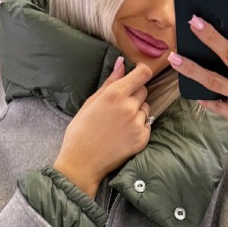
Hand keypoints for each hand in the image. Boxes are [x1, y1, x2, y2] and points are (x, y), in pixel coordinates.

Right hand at [53, 57, 153, 198]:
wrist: (82, 162)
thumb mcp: (91, 102)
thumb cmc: (81, 131)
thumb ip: (110, 82)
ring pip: (145, 109)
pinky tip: (123, 134)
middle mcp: (129, 107)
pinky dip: (138, 127)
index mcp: (115, 94)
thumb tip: (122, 63)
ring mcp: (137, 124)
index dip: (142, 71)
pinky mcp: (142, 139)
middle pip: (144, 90)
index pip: (143, 73)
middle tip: (119, 106)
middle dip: (135, 94)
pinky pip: (146, 125)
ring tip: (120, 123)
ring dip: (137, 112)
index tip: (138, 74)